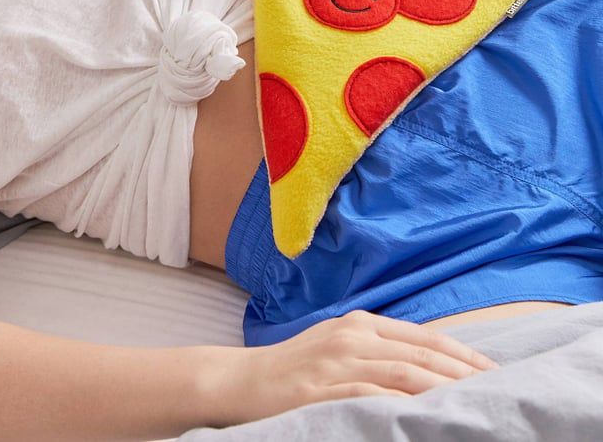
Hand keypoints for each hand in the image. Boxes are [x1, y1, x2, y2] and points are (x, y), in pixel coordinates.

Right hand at [223, 309, 499, 422]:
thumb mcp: (337, 346)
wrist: (241, 380)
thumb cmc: (293, 368)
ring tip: (473, 403)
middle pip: (420, 354)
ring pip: (403, 373)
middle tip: (497, 389)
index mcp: (360, 323)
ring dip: (442, 389)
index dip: (461, 354)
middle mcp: (352, 336)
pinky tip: (425, 415)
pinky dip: (401, 404)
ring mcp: (337, 361)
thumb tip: (426, 365)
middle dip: (463, 372)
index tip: (492, 371)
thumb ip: (376, 349)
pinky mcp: (321, 388)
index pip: (423, 337)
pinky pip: (370, 395)